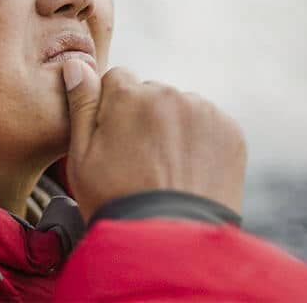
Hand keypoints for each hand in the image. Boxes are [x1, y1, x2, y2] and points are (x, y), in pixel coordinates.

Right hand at [62, 60, 246, 222]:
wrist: (170, 242)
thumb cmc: (116, 200)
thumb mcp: (82, 156)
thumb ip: (81, 105)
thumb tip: (77, 65)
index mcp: (128, 95)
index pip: (117, 80)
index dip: (112, 110)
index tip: (115, 141)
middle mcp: (168, 93)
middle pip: (151, 94)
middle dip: (145, 117)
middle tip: (140, 161)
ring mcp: (203, 111)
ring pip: (181, 109)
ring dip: (173, 128)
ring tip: (166, 171)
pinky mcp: (229, 131)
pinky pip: (208, 126)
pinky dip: (200, 143)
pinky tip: (188, 173)